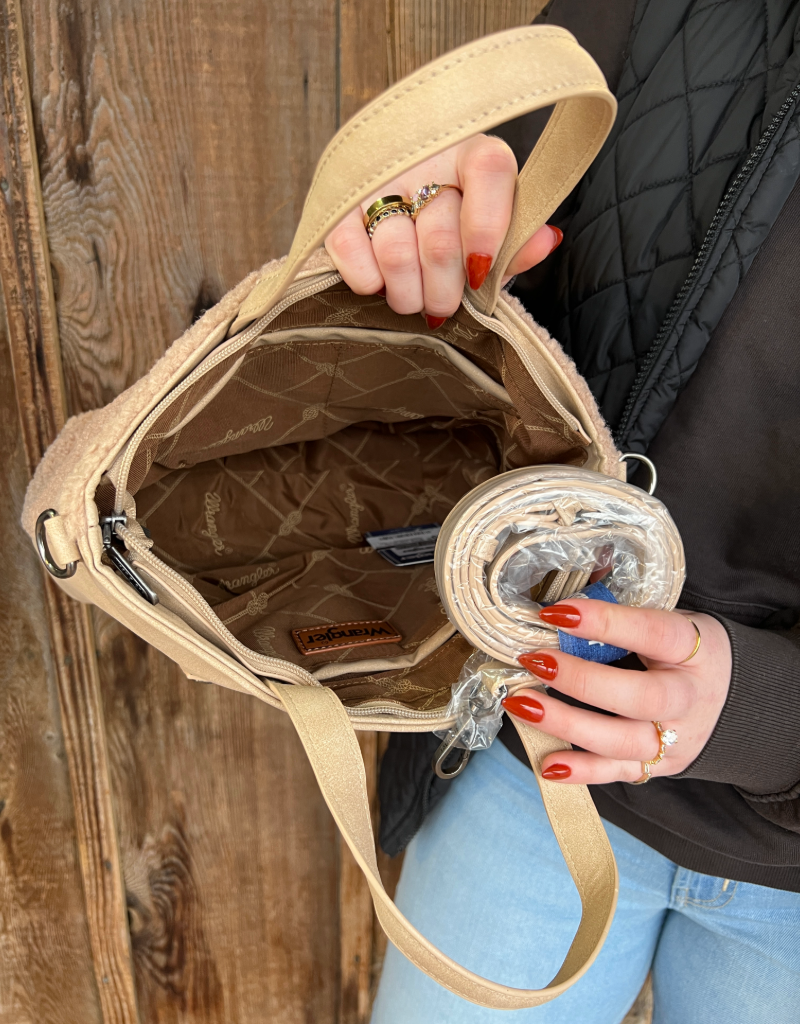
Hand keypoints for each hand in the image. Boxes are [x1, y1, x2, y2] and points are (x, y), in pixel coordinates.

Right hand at [324, 135, 561, 324]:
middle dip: (445, 290)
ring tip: (412, 300)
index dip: (487, 230)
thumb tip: (545, 241)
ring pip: (396, 253)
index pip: (489, 173)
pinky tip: (379, 284)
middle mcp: (424, 157)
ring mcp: (376, 178)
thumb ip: (517, 243)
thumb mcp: (492, 232)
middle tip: (443, 306)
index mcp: (472, 153)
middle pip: (440, 238)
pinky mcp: (338, 203)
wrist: (394, 201)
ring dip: (408, 294)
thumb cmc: (456, 225)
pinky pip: (349, 250)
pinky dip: (368, 281)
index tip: (480, 274)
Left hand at [502, 600, 731, 783]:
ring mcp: (673, 739)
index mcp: (693, 650)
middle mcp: (686, 698)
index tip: (557, 612)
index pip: (651, 633)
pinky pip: (616, 774)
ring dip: (565, 724)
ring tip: (520, 704)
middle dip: (580, 679)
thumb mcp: (672, 622)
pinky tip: (547, 762)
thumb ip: (624, 613)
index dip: (605, 622)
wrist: (738, 704)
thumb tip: (563, 601)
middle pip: (638, 696)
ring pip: (620, 741)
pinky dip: (580, 772)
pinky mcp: (658, 767)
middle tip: (534, 660)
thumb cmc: (687, 654)